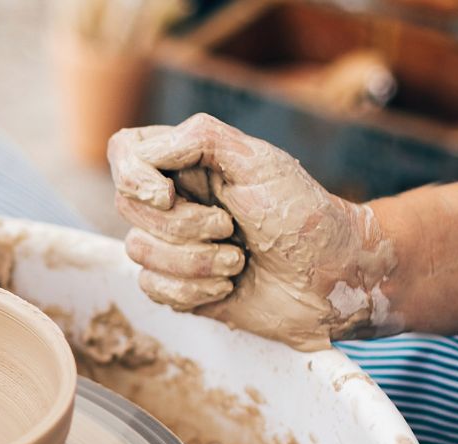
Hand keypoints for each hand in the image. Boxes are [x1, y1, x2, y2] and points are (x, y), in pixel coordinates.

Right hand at [108, 115, 397, 349]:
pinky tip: (228, 286)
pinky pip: (151, 289)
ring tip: (239, 262)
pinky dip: (192, 290)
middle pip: (127, 207)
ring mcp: (175, 244)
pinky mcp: (180, 286)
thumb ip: (199, 139)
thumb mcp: (259, 161)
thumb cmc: (305, 215)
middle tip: (230, 228)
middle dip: (182, 226)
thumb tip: (146, 157)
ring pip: (138, 252)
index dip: (133, 176)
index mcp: (189, 161)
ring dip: (195, 262)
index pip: (124, 151)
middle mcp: (176, 200)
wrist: (334, 278)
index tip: (167, 195)